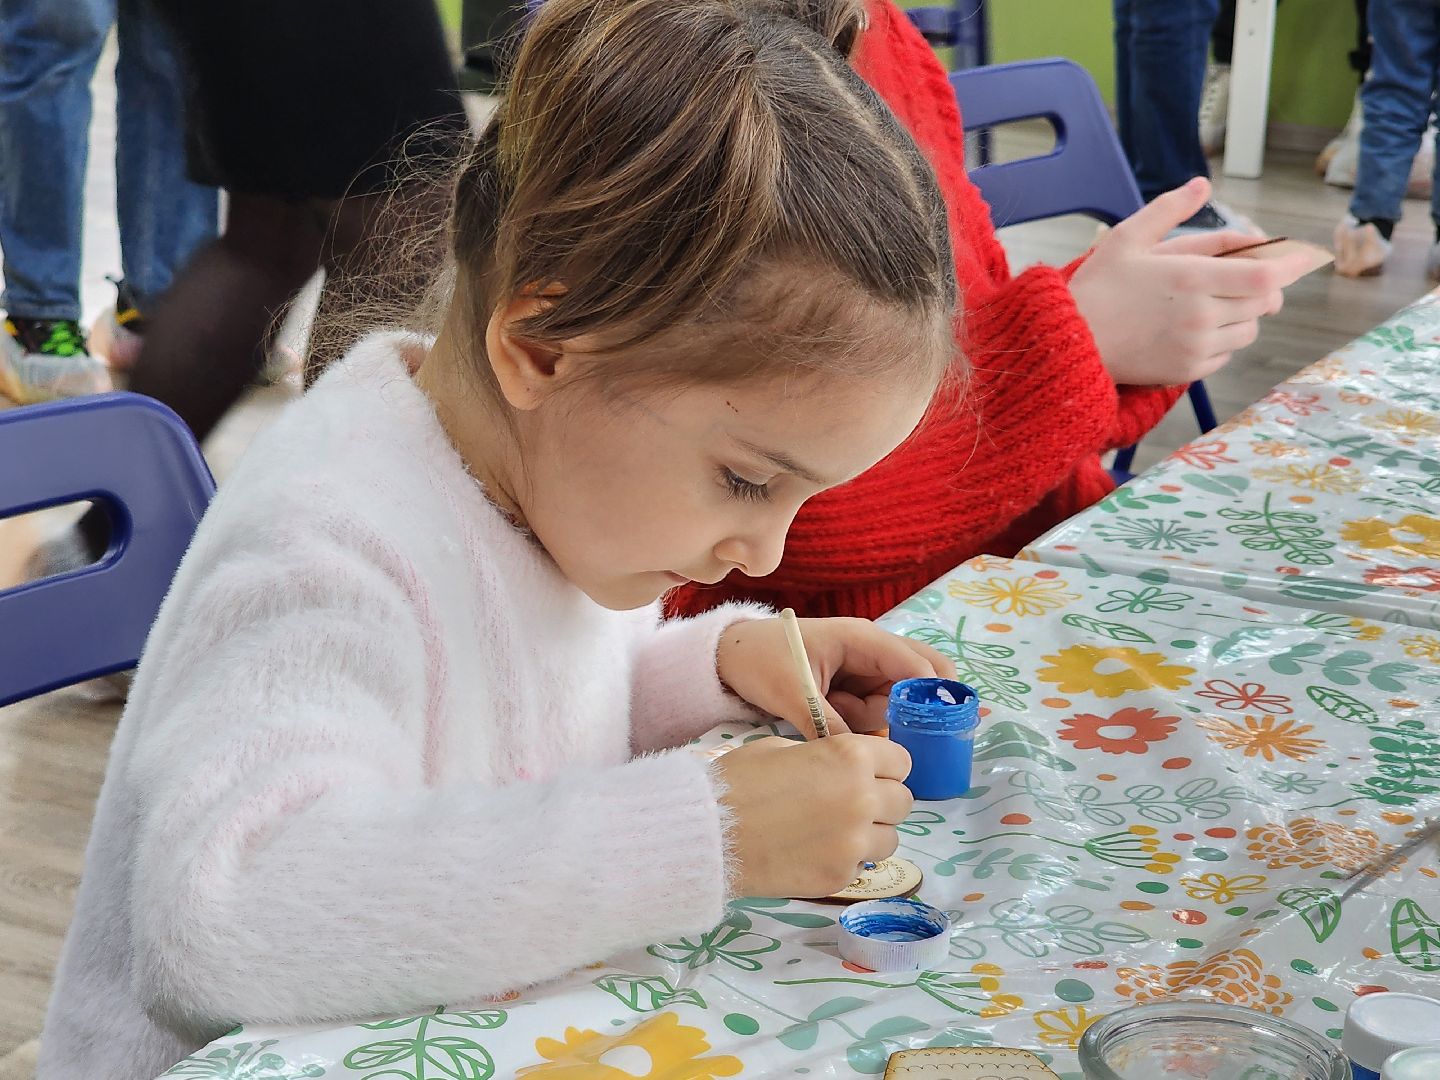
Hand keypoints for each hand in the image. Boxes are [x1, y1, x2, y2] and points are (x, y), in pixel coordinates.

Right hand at [715, 734, 913, 896]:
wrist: (706, 833)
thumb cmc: (737, 781)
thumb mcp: (783, 749)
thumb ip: (825, 758)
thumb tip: (842, 770)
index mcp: (851, 757)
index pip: (901, 760)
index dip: (884, 766)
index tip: (867, 774)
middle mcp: (863, 798)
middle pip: (903, 801)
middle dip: (882, 801)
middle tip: (850, 805)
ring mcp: (854, 842)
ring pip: (891, 838)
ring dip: (870, 834)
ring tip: (834, 832)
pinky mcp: (841, 876)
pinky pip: (862, 865)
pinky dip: (845, 859)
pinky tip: (814, 852)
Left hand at [716, 617, 955, 737]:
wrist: (729, 658)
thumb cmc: (761, 660)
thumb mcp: (793, 693)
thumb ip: (829, 724)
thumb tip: (859, 759)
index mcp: (862, 639)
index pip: (916, 665)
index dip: (931, 697)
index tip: (932, 732)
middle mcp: (871, 652)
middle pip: (918, 680)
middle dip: (909, 709)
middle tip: (888, 730)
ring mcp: (864, 671)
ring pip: (894, 704)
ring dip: (870, 718)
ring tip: (827, 711)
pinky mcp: (852, 689)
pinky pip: (872, 712)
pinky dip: (858, 722)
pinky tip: (828, 718)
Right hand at [1070, 177, 1316, 386]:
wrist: (1068, 343)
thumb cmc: (1097, 287)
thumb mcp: (1126, 238)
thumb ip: (1169, 210)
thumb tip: (1202, 185)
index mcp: (1191, 277)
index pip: (1266, 276)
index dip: (1293, 265)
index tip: (1305, 257)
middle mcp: (1201, 315)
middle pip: (1265, 302)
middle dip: (1264, 287)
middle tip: (1245, 277)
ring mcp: (1196, 346)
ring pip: (1250, 329)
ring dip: (1244, 313)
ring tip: (1212, 303)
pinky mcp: (1188, 369)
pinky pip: (1227, 353)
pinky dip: (1224, 339)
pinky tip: (1195, 328)